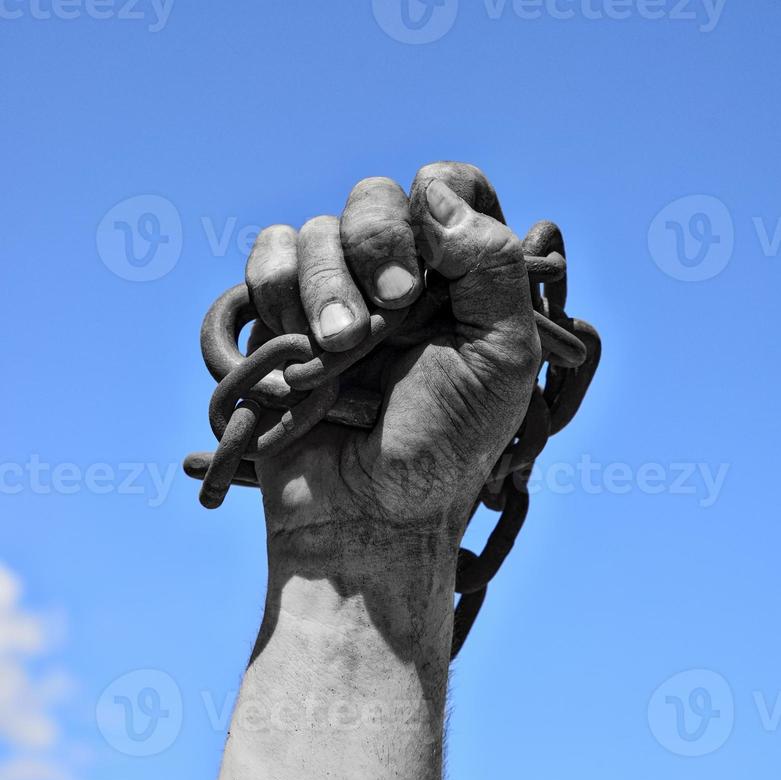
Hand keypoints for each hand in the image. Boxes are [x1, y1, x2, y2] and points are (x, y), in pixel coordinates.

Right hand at [246, 162, 540, 538]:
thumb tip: (433, 190)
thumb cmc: (443, 447)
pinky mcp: (279, 320)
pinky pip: (265, 261)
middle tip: (389, 315)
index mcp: (458, 279)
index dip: (439, 198)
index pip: (449, 187)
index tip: (433, 260)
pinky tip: (299, 357)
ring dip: (324, 289)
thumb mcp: (501, 359)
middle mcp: (395, 277)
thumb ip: (492, 265)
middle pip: (372, 198)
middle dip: (375, 249)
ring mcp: (334, 296)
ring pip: (312, 232)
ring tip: (337, 353)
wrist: (367, 514)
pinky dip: (278, 298)